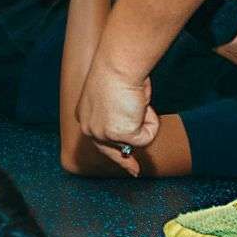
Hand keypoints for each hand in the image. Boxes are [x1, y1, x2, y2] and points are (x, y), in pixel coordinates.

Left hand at [74, 58, 160, 177]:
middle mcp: (89, 127)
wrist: (118, 65)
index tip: (127, 167)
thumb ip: (119, 114)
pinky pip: (146, 137)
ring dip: (145, 121)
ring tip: (137, 101)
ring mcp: (103, 133)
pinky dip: (151, 122)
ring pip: (136, 140)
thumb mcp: (114, 97)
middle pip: (112, 151)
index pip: (99, 140)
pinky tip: (142, 106)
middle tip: (135, 171)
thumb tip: (135, 129)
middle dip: (125, 160)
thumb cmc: (119, 71)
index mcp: (85, 116)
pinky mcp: (120, 135)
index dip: (114, 154)